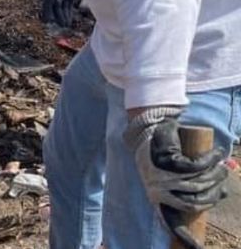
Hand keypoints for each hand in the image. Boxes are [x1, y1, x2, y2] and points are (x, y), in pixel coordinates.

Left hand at [124, 109, 227, 248]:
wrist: (147, 132)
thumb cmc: (160, 156)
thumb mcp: (167, 176)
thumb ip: (187, 188)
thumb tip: (221, 194)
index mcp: (157, 199)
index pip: (170, 222)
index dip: (185, 238)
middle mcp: (158, 191)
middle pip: (195, 202)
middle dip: (215, 191)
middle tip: (222, 176)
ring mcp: (161, 177)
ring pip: (198, 183)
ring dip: (215, 175)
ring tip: (220, 166)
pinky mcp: (166, 160)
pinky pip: (195, 166)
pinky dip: (209, 161)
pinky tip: (216, 155)